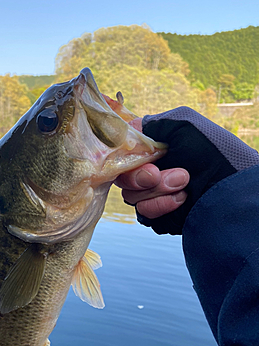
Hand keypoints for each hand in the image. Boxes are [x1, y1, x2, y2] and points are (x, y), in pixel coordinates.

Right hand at [128, 108, 258, 234]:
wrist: (227, 189)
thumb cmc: (211, 153)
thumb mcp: (182, 125)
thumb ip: (152, 124)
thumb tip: (130, 130)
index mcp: (154, 151)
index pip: (124, 155)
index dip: (127, 157)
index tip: (143, 157)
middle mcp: (150, 172)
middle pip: (123, 178)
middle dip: (141, 176)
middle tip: (158, 174)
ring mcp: (153, 195)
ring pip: (131, 197)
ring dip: (157, 190)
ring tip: (184, 183)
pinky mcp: (158, 215)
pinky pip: (143, 213)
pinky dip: (161, 206)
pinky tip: (182, 199)